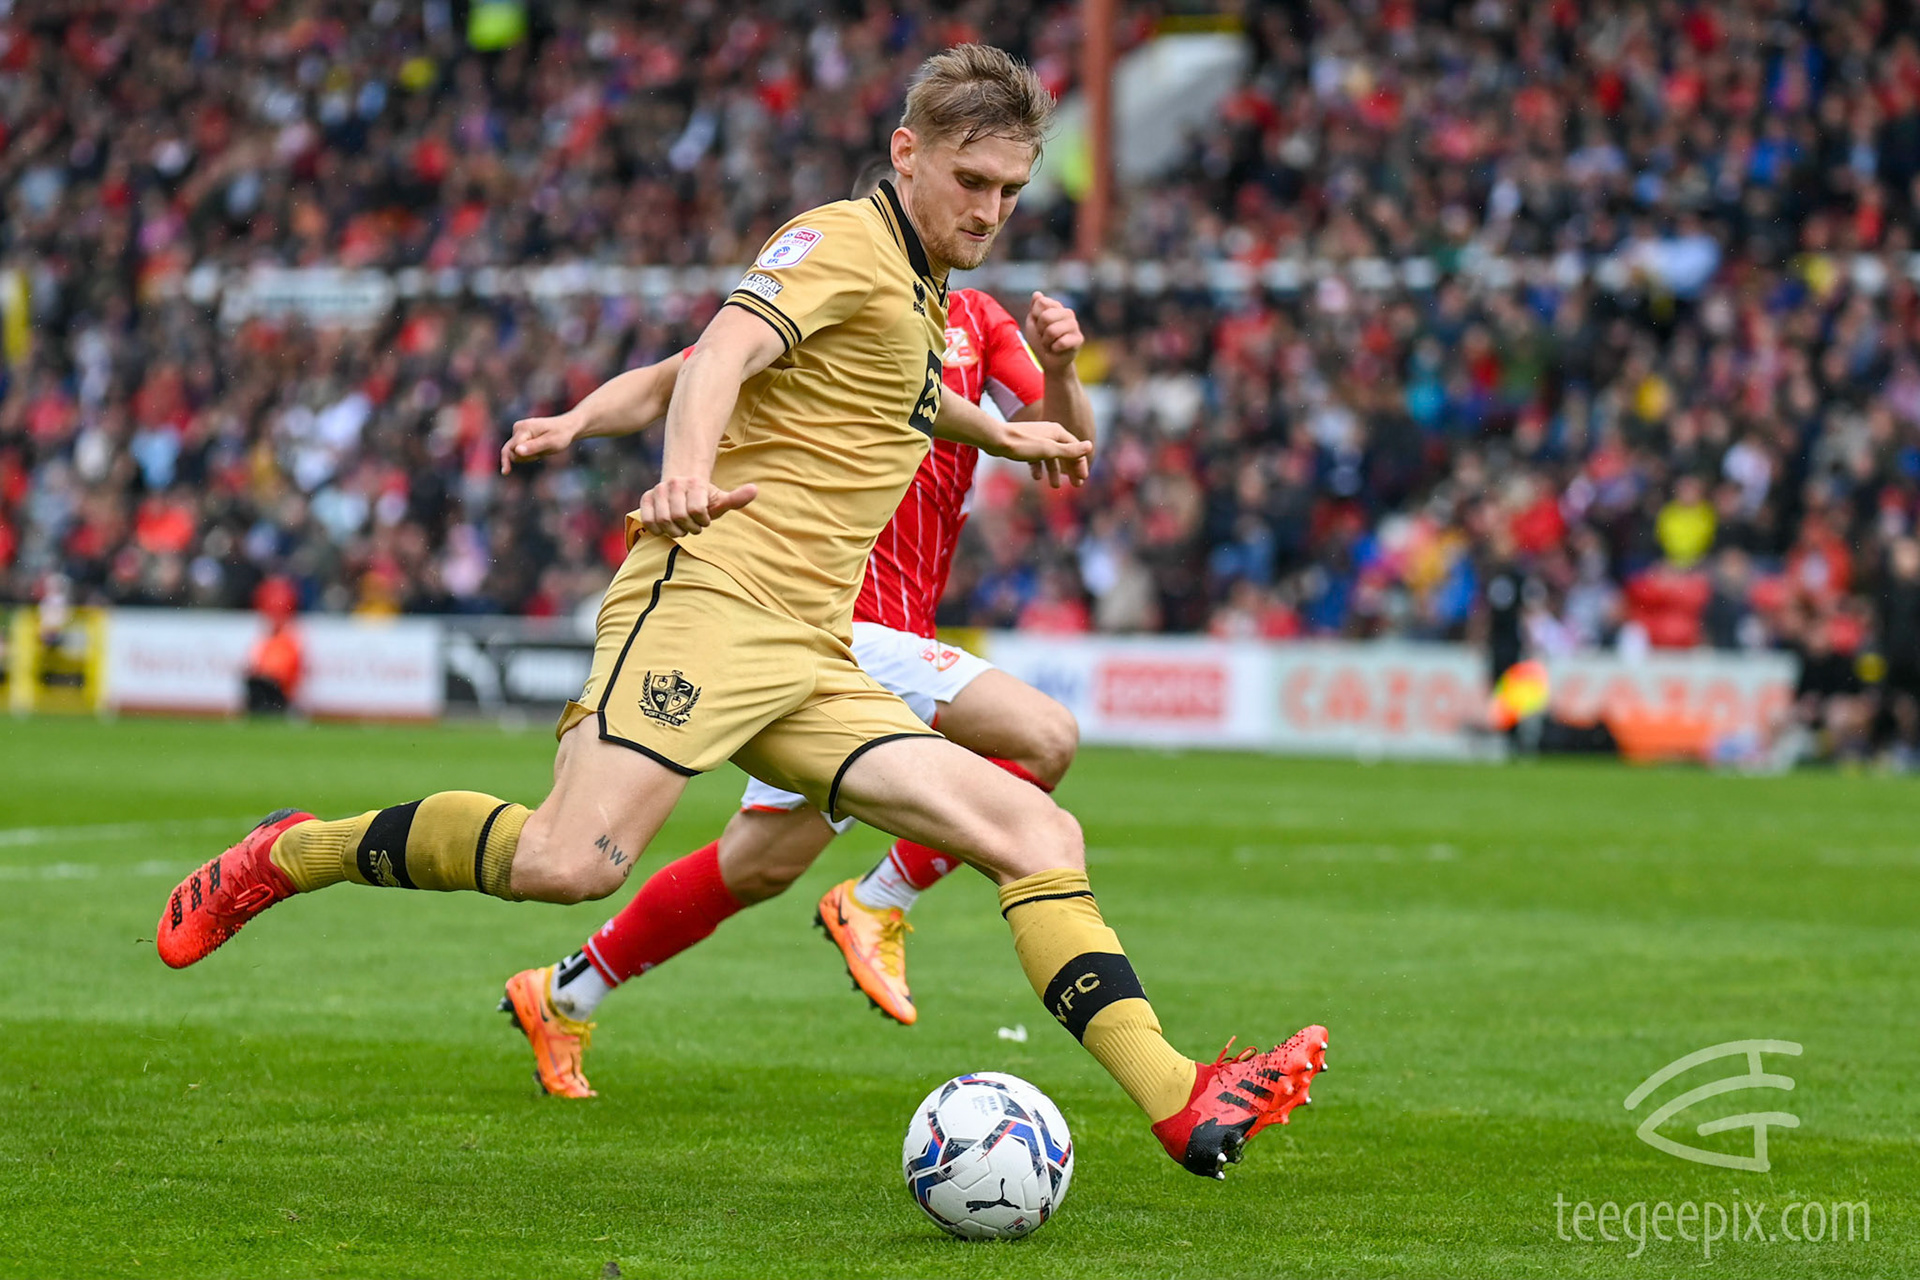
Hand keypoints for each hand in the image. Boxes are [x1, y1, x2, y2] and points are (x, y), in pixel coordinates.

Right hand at [500, 411, 583, 473]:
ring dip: (528, 456)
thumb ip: (534, 447)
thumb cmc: (561, 435)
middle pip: (510, 452)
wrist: (566, 427)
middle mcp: (517, 427)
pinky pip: (517, 451)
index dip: (525, 457)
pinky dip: (528, 454)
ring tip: (542, 448)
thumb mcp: (551, 443)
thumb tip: (517, 451)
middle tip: (541, 453)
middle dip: (526, 457)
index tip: (539, 455)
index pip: (513, 450)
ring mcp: (517, 430)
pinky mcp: (518, 435)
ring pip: (514, 453)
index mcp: (524, 428)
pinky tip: (538, 449)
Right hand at [635, 476, 758, 536]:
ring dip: (675, 531)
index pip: (697, 511)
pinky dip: (658, 530)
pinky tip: (667, 527)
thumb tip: (755, 489)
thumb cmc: (704, 499)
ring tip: (681, 527)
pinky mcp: (645, 499)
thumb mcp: (722, 500)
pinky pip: (649, 521)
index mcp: (695, 484)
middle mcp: (674, 484)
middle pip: (679, 517)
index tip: (705, 519)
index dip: (702, 521)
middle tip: (693, 526)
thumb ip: (737, 498)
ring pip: (663, 521)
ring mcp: (658, 491)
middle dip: (689, 527)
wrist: (683, 487)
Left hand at [988, 419, 1091, 488]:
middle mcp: (1048, 433)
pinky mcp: (1024, 444)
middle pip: (1064, 452)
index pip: (1075, 448)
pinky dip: (1039, 467)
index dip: (1080, 464)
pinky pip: (1036, 457)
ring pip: (1050, 457)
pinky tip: (1036, 477)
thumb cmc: (1022, 444)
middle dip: (1070, 469)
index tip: (1082, 479)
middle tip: (1076, 485)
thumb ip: (1069, 450)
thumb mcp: (1049, 449)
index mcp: (1057, 432)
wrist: (995, 438)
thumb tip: (1090, 446)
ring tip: (1054, 486)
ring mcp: (1036, 438)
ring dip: (1054, 471)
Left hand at [1023, 291, 1083, 372]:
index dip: (1035, 317)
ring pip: (1052, 330)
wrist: (1049, 361)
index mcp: (1056, 307)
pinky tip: (1057, 349)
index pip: (1041, 303)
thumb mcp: (1033, 324)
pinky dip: (1054, 349)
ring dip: (1046, 341)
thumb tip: (1037, 293)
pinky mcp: (1079, 339)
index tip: (1039, 326)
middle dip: (1041, 331)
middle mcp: (1067, 313)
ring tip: (1051, 343)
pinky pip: (1061, 342)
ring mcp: (1074, 325)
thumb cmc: (1041, 341)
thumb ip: (1034, 308)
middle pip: (1046, 316)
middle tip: (1045, 336)